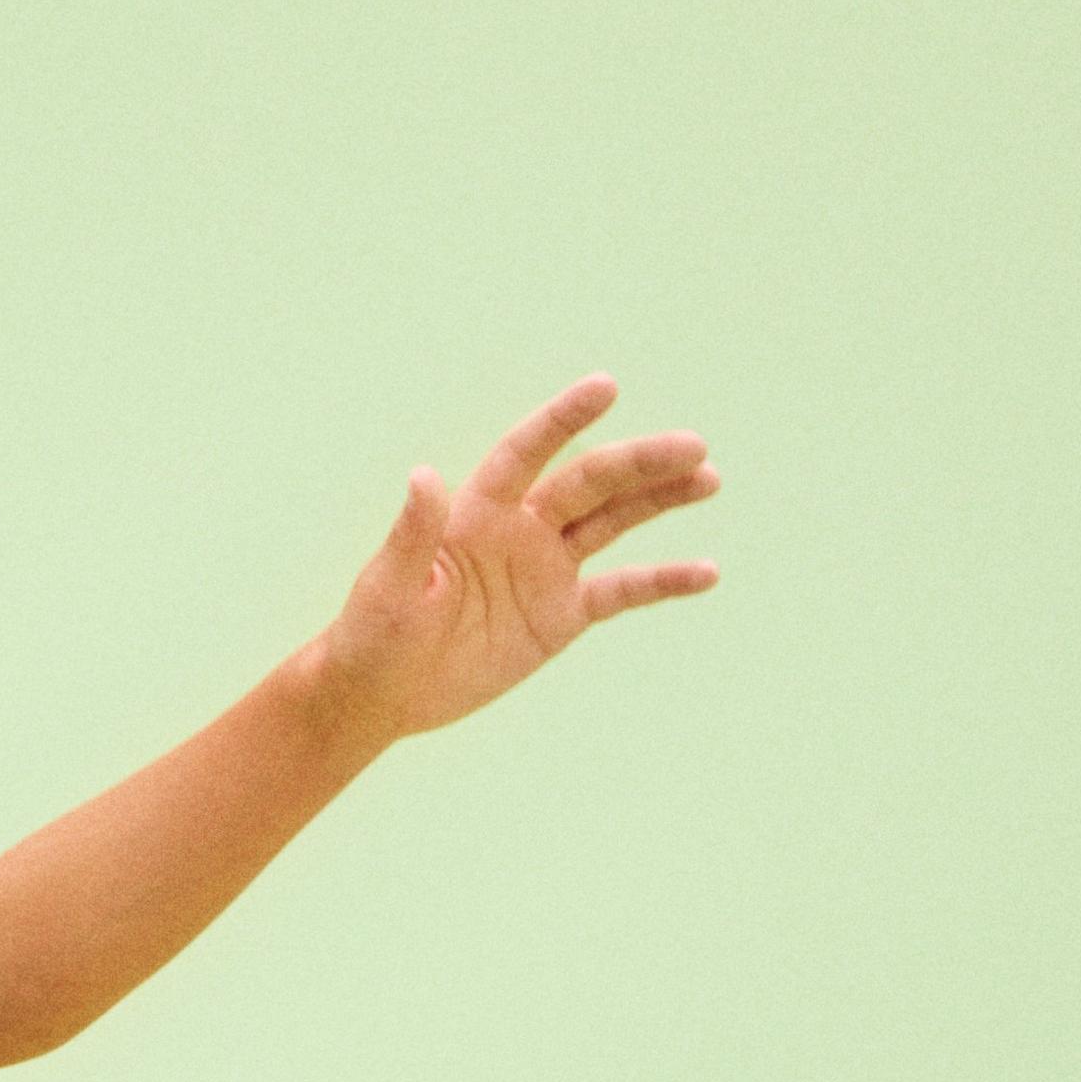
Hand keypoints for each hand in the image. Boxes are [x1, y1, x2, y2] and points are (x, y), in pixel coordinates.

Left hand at [306, 385, 719, 746]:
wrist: (381, 694)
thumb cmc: (372, 634)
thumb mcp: (388, 586)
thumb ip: (412, 532)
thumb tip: (423, 474)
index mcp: (477, 511)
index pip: (529, 452)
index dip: (564, 420)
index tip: (606, 387)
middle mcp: (520, 529)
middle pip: (589, 484)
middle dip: (640, 464)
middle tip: (694, 447)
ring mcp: (545, 570)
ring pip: (614, 523)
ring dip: (660, 500)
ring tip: (708, 478)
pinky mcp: (561, 616)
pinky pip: (621, 592)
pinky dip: (662, 582)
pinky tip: (706, 572)